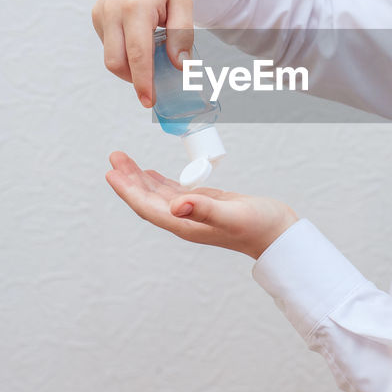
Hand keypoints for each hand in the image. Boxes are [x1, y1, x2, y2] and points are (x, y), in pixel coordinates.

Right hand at [91, 0, 201, 106]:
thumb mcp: (185, 4)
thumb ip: (181, 36)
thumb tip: (180, 67)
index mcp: (136, 7)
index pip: (137, 54)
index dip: (143, 82)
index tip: (149, 100)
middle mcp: (112, 10)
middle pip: (116, 61)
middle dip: (134, 79)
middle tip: (155, 87)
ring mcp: (101, 12)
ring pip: (110, 56)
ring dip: (129, 66)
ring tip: (152, 56)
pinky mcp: (97, 14)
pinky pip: (108, 45)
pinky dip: (123, 52)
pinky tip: (140, 40)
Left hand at [105, 152, 298, 259]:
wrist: (279, 234)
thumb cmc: (260, 226)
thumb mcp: (231, 214)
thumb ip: (204, 209)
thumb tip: (175, 205)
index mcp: (186, 224)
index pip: (148, 207)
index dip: (128, 191)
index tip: (112, 173)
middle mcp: (185, 220)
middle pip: (148, 200)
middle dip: (129, 180)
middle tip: (115, 157)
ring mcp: (194, 213)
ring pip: (158, 195)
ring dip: (140, 179)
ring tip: (124, 161)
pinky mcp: (204, 205)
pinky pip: (173, 193)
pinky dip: (159, 182)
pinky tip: (151, 174)